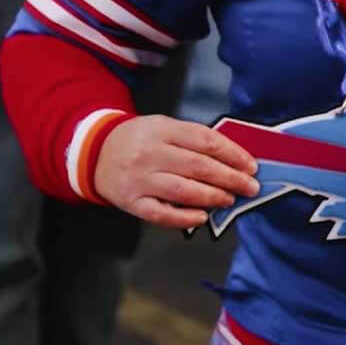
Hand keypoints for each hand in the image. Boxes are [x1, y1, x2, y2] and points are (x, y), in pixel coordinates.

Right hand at [94, 116, 260, 228]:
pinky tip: (202, 217)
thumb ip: (193, 140)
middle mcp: (151, 153)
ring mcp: (139, 180)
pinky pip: (161, 214)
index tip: (251, 165)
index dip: (232, 154)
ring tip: (229, 200)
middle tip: (249, 187)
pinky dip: (184, 218)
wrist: (94, 153)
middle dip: (230, 178)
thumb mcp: (163, 126)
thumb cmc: (138, 139)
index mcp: (162, 129)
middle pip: (198, 166)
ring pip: (183, 191)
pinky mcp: (131, 203)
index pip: (205, 140)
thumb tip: (232, 159)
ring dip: (212, 197)